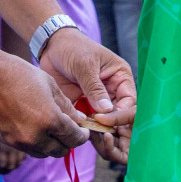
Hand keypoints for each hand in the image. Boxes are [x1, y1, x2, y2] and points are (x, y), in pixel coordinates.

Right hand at [0, 49, 86, 159]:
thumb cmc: (17, 74)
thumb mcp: (49, 84)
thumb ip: (66, 106)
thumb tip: (79, 120)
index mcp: (49, 120)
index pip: (74, 139)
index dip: (82, 135)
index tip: (83, 130)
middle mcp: (35, 136)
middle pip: (60, 151)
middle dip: (68, 142)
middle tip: (69, 129)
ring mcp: (19, 141)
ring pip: (44, 153)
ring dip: (51, 144)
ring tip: (52, 128)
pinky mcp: (6, 141)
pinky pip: (28, 149)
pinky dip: (36, 143)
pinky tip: (35, 127)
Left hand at [0, 130, 25, 174]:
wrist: (4, 113)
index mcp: (1, 147)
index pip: (2, 164)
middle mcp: (11, 147)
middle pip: (11, 165)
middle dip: (6, 170)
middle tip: (2, 170)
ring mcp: (19, 146)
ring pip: (19, 162)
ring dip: (14, 166)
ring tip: (8, 167)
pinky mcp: (25, 143)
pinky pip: (24, 157)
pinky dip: (20, 161)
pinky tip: (15, 160)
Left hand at [37, 26, 136, 164]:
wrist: (51, 47)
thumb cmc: (73, 47)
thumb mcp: (85, 65)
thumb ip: (95, 88)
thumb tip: (106, 110)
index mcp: (120, 77)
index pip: (129, 101)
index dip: (120, 114)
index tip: (103, 119)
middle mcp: (112, 90)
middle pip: (119, 115)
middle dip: (111, 126)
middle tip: (99, 134)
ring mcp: (98, 99)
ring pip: (105, 121)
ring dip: (98, 130)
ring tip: (88, 134)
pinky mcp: (84, 105)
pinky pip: (89, 121)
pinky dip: (85, 128)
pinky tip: (78, 132)